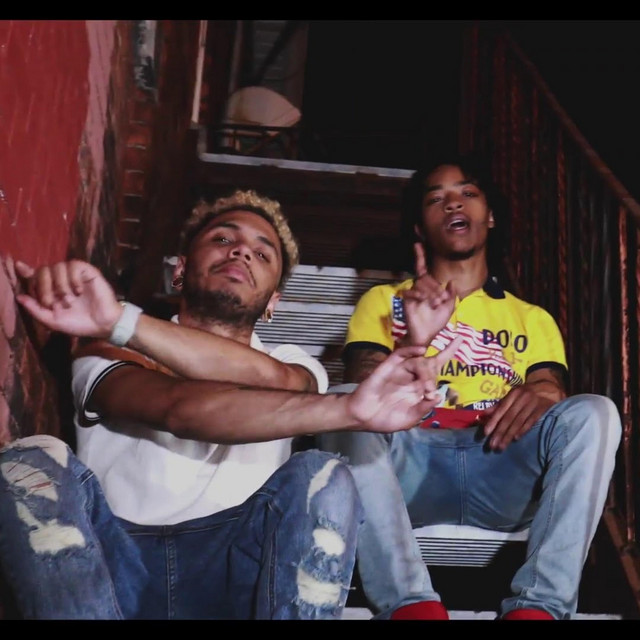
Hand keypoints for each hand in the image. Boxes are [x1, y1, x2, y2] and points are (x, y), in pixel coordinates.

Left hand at [15, 260, 122, 337]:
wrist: (102, 325)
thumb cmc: (79, 324)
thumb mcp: (53, 321)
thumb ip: (35, 310)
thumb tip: (19, 297)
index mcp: (51, 290)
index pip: (35, 275)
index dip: (26, 270)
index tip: (19, 267)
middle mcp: (61, 280)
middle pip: (43, 270)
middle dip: (43, 286)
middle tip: (51, 302)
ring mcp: (75, 275)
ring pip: (58, 266)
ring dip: (60, 284)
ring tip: (69, 300)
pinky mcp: (88, 272)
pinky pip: (74, 265)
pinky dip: (73, 278)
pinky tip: (78, 291)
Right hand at [347, 336, 461, 431]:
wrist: (362, 417)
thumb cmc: (385, 419)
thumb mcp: (409, 419)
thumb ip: (423, 408)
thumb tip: (439, 396)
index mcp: (419, 388)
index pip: (436, 368)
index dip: (448, 353)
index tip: (460, 339)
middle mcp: (412, 377)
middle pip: (430, 364)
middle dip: (434, 374)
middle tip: (429, 390)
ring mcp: (400, 371)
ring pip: (418, 361)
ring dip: (425, 371)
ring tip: (425, 386)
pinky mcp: (388, 367)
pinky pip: (401, 354)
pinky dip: (411, 350)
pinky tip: (420, 350)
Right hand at [400, 243, 455, 345]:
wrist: (427, 334)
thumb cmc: (437, 322)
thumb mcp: (450, 307)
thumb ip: (452, 294)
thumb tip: (451, 281)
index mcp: (429, 287)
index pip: (423, 268)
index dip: (420, 256)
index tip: (417, 243)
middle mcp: (419, 288)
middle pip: (426, 278)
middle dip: (435, 288)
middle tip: (441, 300)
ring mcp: (413, 294)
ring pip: (421, 284)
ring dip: (430, 293)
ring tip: (435, 304)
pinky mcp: (407, 300)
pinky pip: (411, 291)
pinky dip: (419, 295)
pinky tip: (424, 301)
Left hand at [481, 384, 554, 450]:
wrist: (549, 388)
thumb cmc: (526, 393)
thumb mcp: (513, 395)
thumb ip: (499, 405)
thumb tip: (483, 414)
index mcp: (513, 394)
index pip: (501, 409)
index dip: (493, 421)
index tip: (485, 433)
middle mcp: (522, 398)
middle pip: (509, 417)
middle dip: (500, 432)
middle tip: (492, 445)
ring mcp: (533, 403)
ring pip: (519, 421)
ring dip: (509, 435)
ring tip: (501, 446)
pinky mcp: (543, 409)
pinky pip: (531, 421)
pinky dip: (523, 430)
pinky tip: (516, 438)